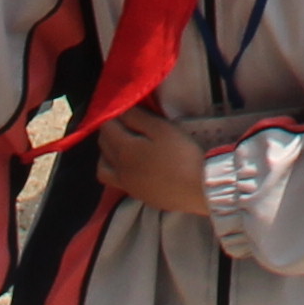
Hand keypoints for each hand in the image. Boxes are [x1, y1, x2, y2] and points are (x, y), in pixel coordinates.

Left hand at [93, 108, 212, 217]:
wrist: (200, 189)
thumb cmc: (183, 155)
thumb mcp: (162, 129)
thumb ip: (137, 118)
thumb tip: (120, 110)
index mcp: (124, 150)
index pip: (106, 127)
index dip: (112, 114)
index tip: (124, 108)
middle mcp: (119, 170)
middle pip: (103, 146)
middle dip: (109, 131)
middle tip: (125, 122)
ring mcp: (128, 186)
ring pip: (103, 167)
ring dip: (107, 154)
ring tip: (123, 146)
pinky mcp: (139, 196)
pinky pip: (117, 181)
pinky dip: (118, 170)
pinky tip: (135, 165)